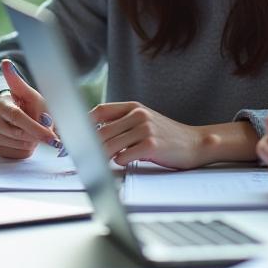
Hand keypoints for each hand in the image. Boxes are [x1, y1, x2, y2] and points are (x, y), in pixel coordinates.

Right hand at [0, 59, 58, 158]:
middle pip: (17, 133)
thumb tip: (5, 62)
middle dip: (36, 135)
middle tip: (50, 136)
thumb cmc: (32, 106)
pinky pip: (13, 154)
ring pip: (16, 144)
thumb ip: (23, 86)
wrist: (26, 120)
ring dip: (31, 142)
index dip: (35, 126)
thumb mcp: (34, 96)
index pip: (16, 116)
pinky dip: (24, 150)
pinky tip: (27, 142)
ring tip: (35, 134)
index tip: (50, 134)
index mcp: (2, 101)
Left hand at [90, 101, 204, 168]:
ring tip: (101, 161)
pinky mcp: (152, 145)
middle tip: (83, 155)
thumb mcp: (144, 121)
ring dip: (103, 156)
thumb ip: (122, 123)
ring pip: (110, 144)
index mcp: (133, 107)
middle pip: (102, 131)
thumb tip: (92, 133)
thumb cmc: (166, 135)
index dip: (83, 123)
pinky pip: (124, 155)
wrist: (195, 143)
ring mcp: (146, 129)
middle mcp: (138, 115)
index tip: (72, 134)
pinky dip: (119, 161)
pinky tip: (124, 161)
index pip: (100, 111)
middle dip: (90, 146)